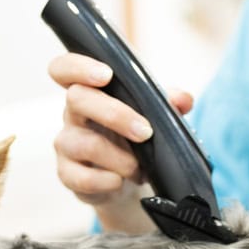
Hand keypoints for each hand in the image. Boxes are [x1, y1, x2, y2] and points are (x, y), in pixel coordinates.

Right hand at [47, 53, 192, 225]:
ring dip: (119, 157)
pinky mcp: (68, 175)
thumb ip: (167, 102)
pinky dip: (106, 181)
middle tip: (145, 132)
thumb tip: (183, 100)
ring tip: (139, 168)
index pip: (64, 68)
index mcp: (89, 91)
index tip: (106, 74)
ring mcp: (66, 145)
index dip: (78, 66)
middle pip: (77, 98)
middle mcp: (72, 115)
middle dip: (116, 114)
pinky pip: (82, 178)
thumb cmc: (134, 137)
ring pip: (84, 143)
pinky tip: (120, 182)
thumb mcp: (152, 115)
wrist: (128, 180)